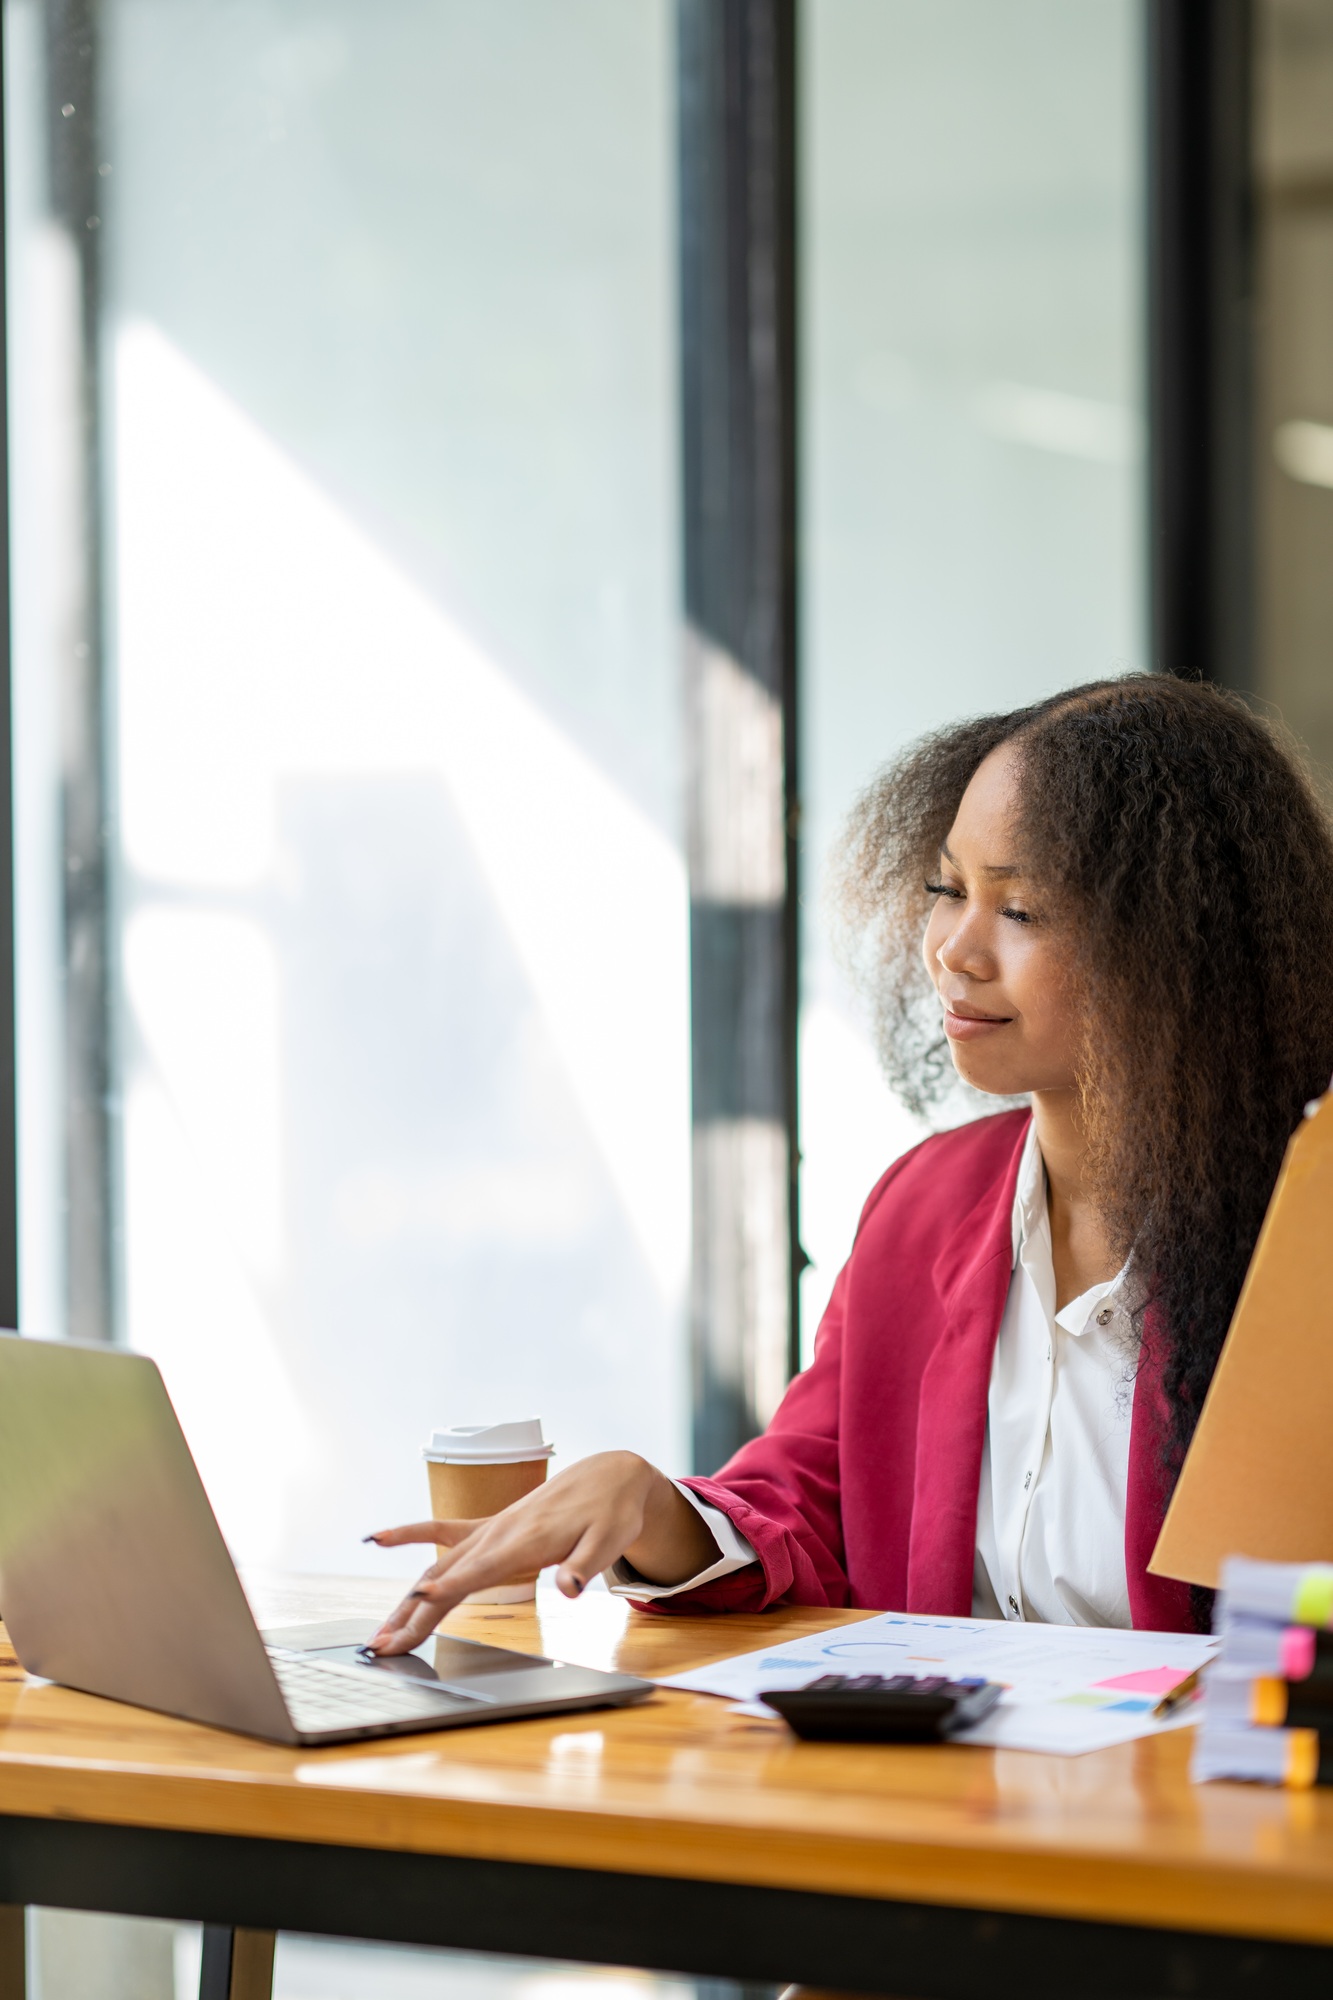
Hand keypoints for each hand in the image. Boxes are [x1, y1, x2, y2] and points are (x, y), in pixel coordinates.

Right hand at [361, 1451, 717, 1654]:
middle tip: (384, 1646)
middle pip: (447, 1578)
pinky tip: (379, 1538)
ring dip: (406, 1599)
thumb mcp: (610, 1541)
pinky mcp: (489, 1526)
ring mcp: (490, 1529)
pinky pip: (442, 1532)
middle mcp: (500, 1534)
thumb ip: (586, 1566)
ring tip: (380, 1631)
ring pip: (437, 1565)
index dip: (451, 1587)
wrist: (608, 1476)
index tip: (420, 1603)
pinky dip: (410, 1535)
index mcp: (527, 1541)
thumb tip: (569, 1590)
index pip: (483, 1571)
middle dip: (413, 1613)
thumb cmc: (611, 1513)